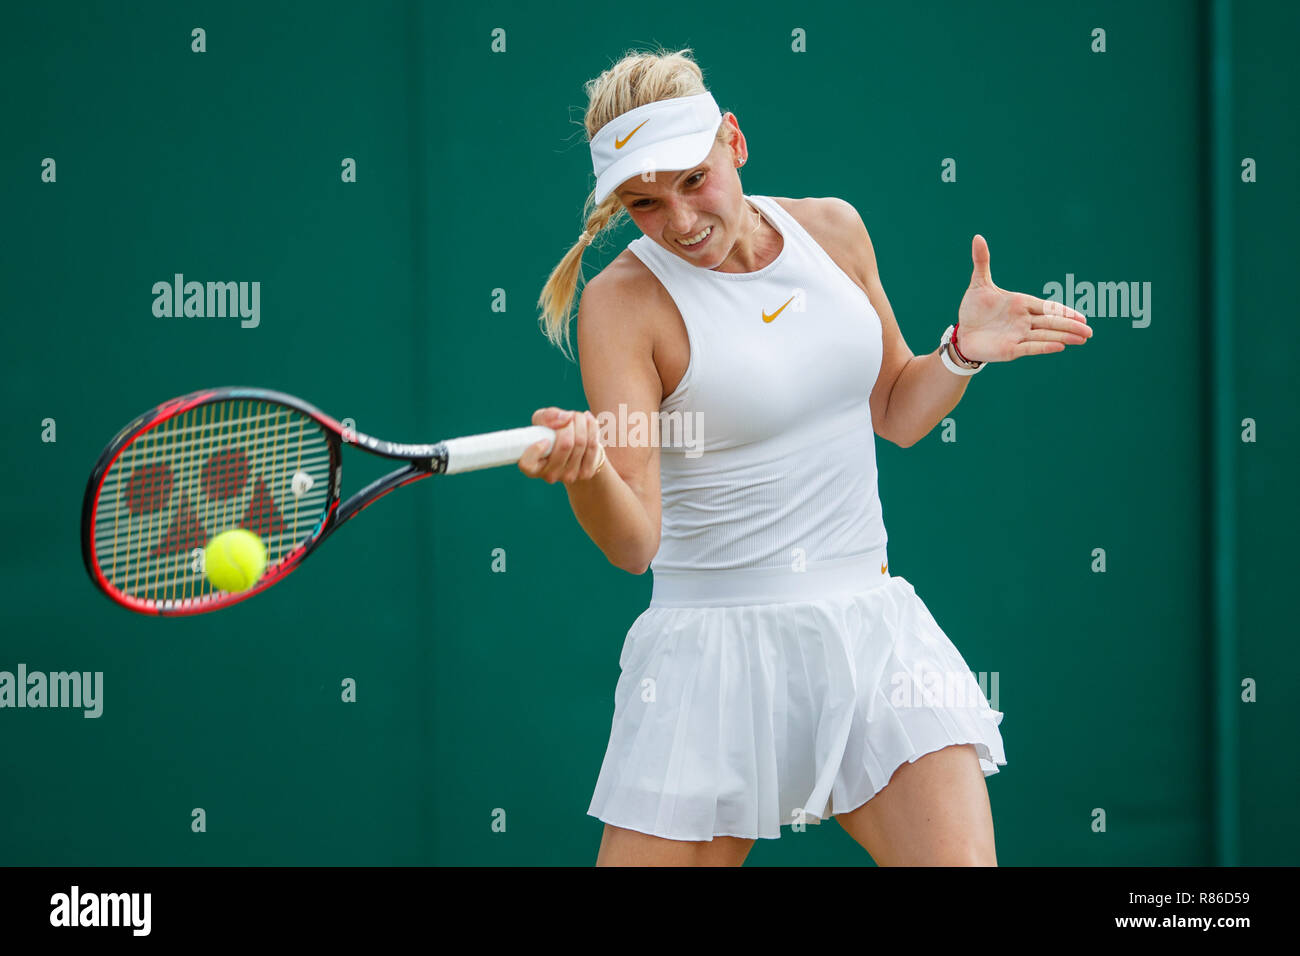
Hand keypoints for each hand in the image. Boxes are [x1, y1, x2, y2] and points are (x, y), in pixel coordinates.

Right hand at [518, 407, 605, 484]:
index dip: (536, 449)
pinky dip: (592, 428)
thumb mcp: (542, 421)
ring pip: (581, 443)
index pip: (527, 464)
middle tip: (569, 415)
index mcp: (532, 466)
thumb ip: (547, 417)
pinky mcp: (586, 473)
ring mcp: (568, 476)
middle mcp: (549, 475)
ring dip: (581, 422)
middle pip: (565, 444)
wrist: (572, 446)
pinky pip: (593, 446)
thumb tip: (565, 419)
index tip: (545, 439)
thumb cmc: (550, 433)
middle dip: (570, 422)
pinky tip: (588, 420)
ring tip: (578, 416)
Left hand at [955, 235, 1092, 362]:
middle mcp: (1024, 320)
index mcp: (1021, 304)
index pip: (1048, 307)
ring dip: (1064, 336)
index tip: (1082, 317)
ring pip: (1046, 335)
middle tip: (1089, 331)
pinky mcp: (1010, 349)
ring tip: (1082, 338)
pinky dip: (1045, 347)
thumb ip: (982, 261)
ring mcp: (1018, 335)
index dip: (1064, 311)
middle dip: (1071, 325)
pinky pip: (1030, 347)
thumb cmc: (974, 309)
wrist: (962, 333)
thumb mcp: (979, 284)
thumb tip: (978, 237)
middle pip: (1052, 322)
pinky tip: (1060, 346)